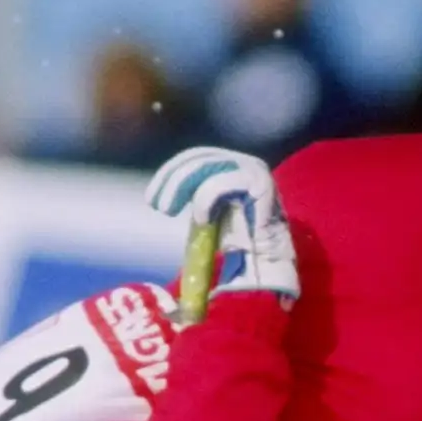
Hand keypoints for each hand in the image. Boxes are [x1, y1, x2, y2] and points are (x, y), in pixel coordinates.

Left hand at [145, 145, 299, 301]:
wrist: (269, 263)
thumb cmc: (240, 242)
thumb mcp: (209, 212)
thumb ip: (193, 196)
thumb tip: (160, 195)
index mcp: (230, 165)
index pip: (195, 157)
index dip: (169, 173)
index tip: (151, 199)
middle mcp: (243, 162)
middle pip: (198, 159)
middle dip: (173, 181)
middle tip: (160, 207)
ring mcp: (253, 170)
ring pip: (207, 170)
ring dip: (188, 192)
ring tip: (186, 217)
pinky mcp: (260, 183)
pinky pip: (222, 185)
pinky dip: (206, 202)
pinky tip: (204, 220)